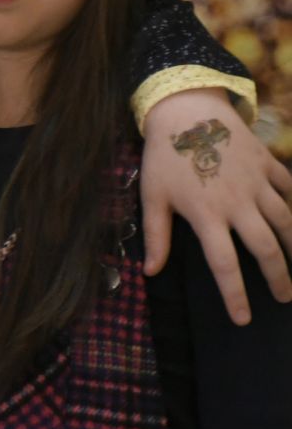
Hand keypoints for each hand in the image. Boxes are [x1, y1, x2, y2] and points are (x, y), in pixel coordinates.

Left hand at [141, 91, 291, 324]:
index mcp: (206, 215)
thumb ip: (155, 236)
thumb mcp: (152, 197)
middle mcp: (238, 203)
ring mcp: (257, 183)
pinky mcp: (269, 165)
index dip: (235, 296)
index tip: (243, 319)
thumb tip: (150, 272)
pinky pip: (290, 190)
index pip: (224, 265)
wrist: (186, 110)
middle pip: (267, 249)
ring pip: (287, 221)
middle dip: (279, 278)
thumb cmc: (164, 156)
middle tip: (284, 298)